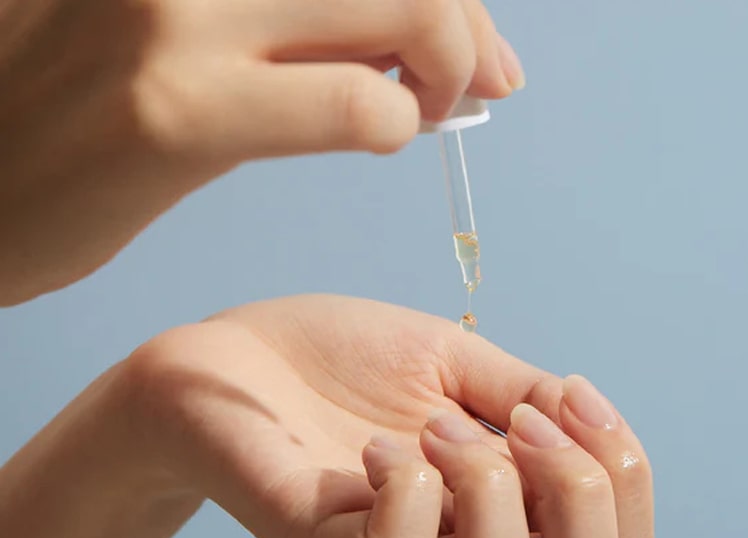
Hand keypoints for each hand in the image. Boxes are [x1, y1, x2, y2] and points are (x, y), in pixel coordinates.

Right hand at [0, 0, 523, 303]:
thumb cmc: (82, 109)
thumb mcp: (184, 26)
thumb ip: (296, 14)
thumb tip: (414, 29)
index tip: (473, 34)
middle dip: (467, 20)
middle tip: (483, 80)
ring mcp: (174, 16)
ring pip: (402, 7)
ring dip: (450, 64)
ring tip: (436, 107)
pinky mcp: (176, 113)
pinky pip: (353, 103)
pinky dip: (397, 121)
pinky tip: (387, 133)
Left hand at [126, 295, 654, 537]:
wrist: (231, 362)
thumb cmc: (341, 361)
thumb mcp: (453, 363)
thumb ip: (528, 398)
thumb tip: (594, 423)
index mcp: (505, 517)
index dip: (626, 477)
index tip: (565, 395)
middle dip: (586, 499)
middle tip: (516, 423)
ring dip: (492, 489)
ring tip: (429, 428)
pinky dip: (409, 486)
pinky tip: (372, 446)